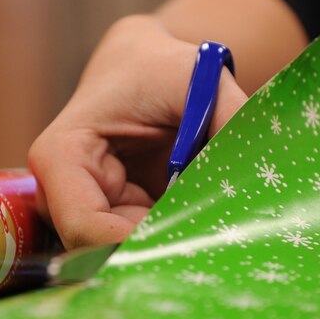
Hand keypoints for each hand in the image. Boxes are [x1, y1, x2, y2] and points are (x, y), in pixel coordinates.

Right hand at [29, 15, 247, 248]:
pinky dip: (172, 237)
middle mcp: (57, 191)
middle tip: (212, 238)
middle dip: (158, 248)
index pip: (84, 227)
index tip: (189, 241)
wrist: (142, 66)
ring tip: (210, 219)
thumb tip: (262, 164)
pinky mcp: (106, 219)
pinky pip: (140, 244)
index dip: (133, 245)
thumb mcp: (196, 78)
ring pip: (124, 253)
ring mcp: (80, 209)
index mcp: (62, 155)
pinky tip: (199, 217)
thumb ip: (229, 118)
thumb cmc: (160, 66)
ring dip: (169, 243)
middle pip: (101, 250)